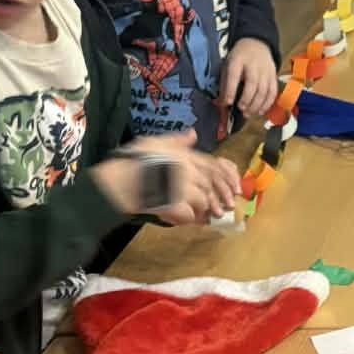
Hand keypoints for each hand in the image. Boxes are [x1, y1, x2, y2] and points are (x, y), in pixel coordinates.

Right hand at [95, 133, 239, 223]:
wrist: (118, 181)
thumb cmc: (132, 160)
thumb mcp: (154, 143)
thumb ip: (177, 141)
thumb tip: (193, 134)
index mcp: (183, 154)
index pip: (213, 166)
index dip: (226, 179)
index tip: (235, 190)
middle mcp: (186, 169)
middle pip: (209, 185)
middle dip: (217, 197)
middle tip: (222, 209)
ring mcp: (181, 187)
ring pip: (202, 201)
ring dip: (202, 208)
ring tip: (199, 212)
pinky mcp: (175, 204)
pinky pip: (190, 215)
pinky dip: (189, 218)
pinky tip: (184, 218)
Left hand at [220, 37, 279, 119]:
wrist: (256, 45)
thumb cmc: (239, 58)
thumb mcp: (228, 65)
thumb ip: (224, 84)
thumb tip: (220, 103)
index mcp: (238, 60)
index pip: (234, 76)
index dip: (231, 90)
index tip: (228, 103)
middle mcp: (253, 65)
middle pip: (252, 84)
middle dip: (246, 100)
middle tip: (241, 109)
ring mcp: (265, 71)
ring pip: (264, 91)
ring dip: (256, 105)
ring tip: (248, 113)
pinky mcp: (273, 76)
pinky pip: (272, 92)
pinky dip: (267, 104)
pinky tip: (260, 111)